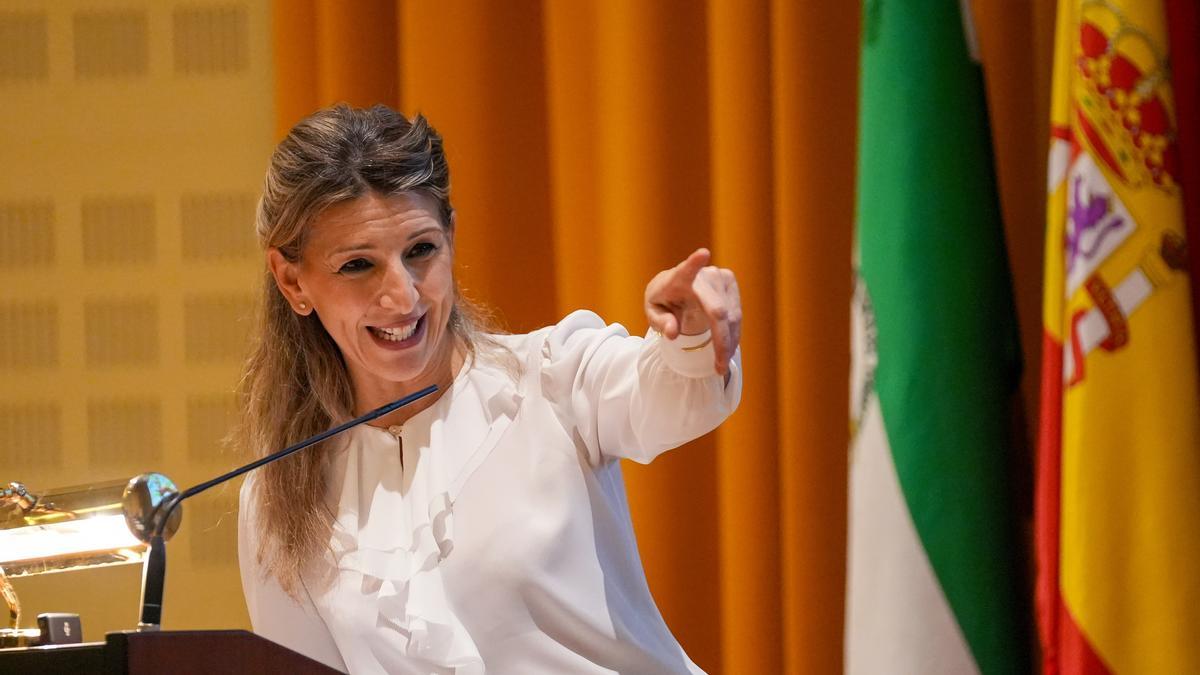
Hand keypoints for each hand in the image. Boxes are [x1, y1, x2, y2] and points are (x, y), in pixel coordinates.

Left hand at [644, 248, 741, 375]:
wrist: (676, 286)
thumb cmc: (662, 301)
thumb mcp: (654, 313)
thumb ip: (661, 323)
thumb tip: (673, 334)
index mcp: (678, 278)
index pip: (686, 269)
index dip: (695, 262)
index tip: (703, 253)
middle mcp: (703, 275)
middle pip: (718, 311)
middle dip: (722, 341)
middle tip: (719, 367)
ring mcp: (720, 276)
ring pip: (732, 317)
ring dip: (729, 343)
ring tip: (720, 365)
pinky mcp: (730, 282)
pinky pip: (736, 316)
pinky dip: (733, 336)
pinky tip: (726, 349)